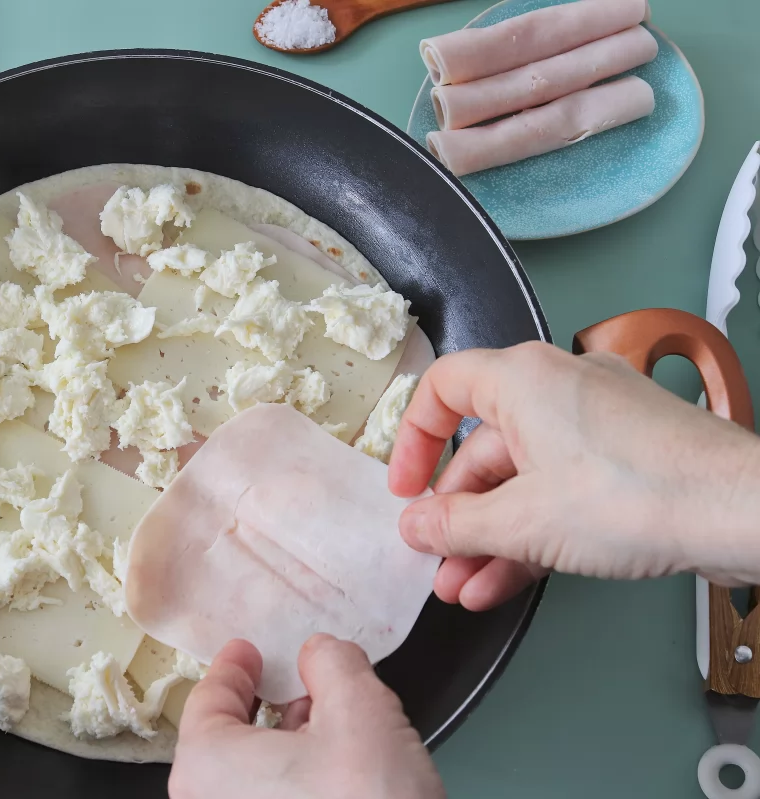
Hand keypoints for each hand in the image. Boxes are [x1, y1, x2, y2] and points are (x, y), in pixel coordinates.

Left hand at [170, 635, 443, 798]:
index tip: (247, 650)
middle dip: (267, 707)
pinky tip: (338, 775)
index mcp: (205, 765)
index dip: (233, 667)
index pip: (209, 699)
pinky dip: (294, 785)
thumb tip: (321, 653)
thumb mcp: (360, 709)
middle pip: (229, 740)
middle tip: (299, 684)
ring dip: (286, 748)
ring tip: (332, 727)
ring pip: (250, 779)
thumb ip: (332, 664)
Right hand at [389, 342, 759, 609]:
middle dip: (457, 516)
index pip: (442, 389)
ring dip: (490, 537)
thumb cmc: (637, 492)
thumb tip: (415, 526)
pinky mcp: (627, 457)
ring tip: (466, 587)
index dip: (412, 440)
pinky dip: (532, 531)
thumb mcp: (522, 520)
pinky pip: (560, 490)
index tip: (404, 489)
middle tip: (438, 560)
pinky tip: (507, 581)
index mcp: (521, 379)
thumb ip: (455, 526)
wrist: (741, 512)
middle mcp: (556, 388)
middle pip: (483, 449)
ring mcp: (596, 423)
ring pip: (522, 479)